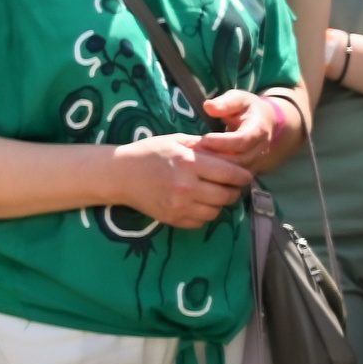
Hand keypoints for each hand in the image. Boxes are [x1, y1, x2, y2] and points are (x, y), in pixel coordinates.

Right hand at [109, 131, 255, 228]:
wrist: (118, 175)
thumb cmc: (148, 153)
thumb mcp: (176, 141)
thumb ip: (205, 147)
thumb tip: (233, 154)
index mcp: (189, 163)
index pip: (231, 174)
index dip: (243, 175)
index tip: (243, 175)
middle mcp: (186, 187)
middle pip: (228, 195)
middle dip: (234, 190)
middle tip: (230, 185)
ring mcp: (179, 206)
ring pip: (217, 211)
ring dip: (219, 204)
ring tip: (212, 194)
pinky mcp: (172, 219)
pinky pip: (201, 222)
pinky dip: (204, 214)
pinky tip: (197, 203)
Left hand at [194, 86, 285, 168]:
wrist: (265, 123)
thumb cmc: (247, 109)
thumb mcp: (238, 99)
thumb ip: (225, 103)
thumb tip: (208, 106)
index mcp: (258, 129)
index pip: (243, 140)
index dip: (223, 142)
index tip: (204, 139)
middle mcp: (260, 148)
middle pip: (239, 159)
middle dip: (215, 157)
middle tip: (193, 152)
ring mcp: (256, 161)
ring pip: (236, 172)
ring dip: (215, 168)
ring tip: (194, 160)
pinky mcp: (248, 170)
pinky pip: (234, 178)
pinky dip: (217, 175)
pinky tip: (200, 168)